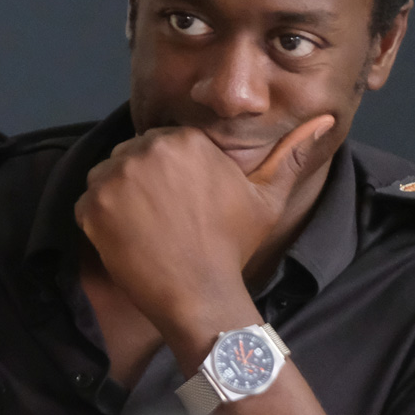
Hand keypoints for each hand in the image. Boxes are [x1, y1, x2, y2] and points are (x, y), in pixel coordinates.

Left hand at [73, 115, 334, 333]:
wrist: (200, 294)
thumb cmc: (233, 246)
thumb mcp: (268, 197)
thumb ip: (291, 153)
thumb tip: (328, 120)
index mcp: (186, 140)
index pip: (163, 144)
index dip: (170, 175)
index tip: (181, 204)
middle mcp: (148, 149)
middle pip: (133, 156)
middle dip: (143, 182)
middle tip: (162, 219)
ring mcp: (115, 177)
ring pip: (108, 177)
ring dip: (119, 198)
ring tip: (145, 229)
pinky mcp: (92, 206)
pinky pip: (87, 204)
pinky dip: (99, 222)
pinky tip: (127, 241)